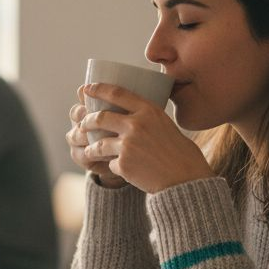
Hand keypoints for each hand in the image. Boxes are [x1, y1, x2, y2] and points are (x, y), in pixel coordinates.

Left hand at [77, 83, 214, 193]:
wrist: (185, 179)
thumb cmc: (179, 152)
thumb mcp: (165, 124)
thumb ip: (146, 117)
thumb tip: (125, 112)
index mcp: (148, 110)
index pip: (116, 93)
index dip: (97, 89)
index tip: (86, 89)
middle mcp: (136, 125)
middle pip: (100, 118)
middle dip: (87, 121)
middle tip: (83, 125)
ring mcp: (128, 145)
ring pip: (99, 144)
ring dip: (91, 148)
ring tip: (90, 151)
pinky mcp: (124, 164)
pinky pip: (110, 164)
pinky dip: (114, 167)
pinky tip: (122, 171)